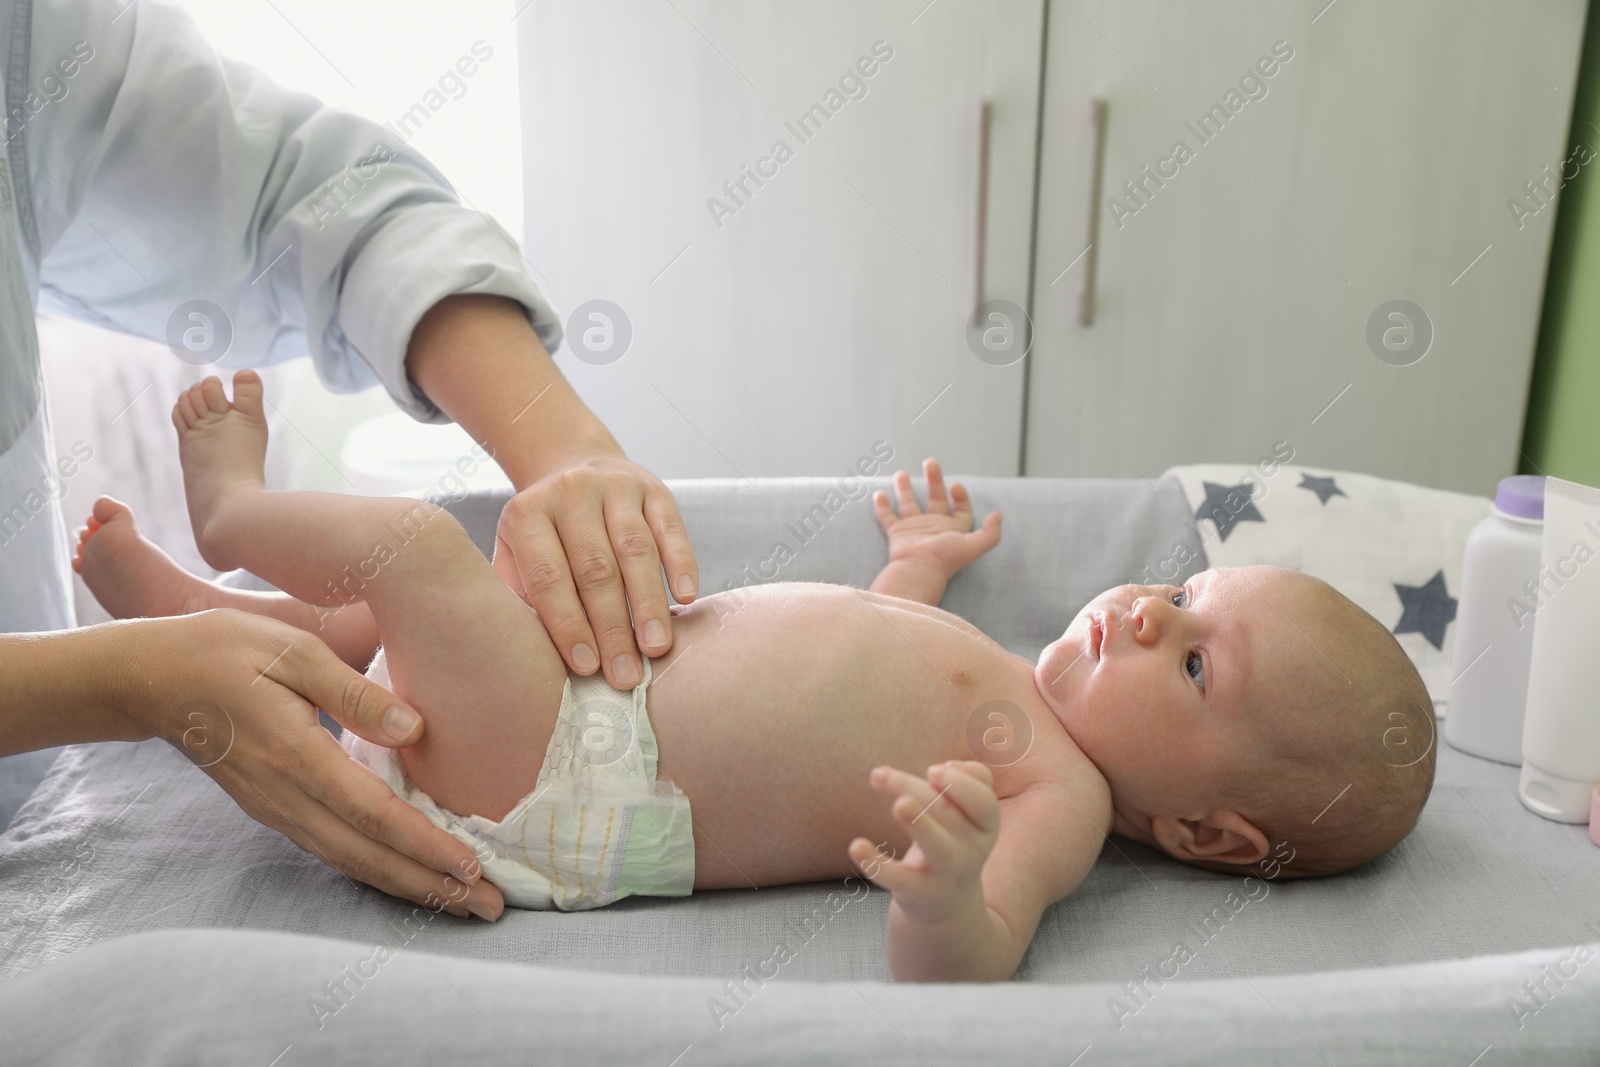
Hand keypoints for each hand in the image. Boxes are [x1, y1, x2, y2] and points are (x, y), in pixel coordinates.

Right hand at [121, 610, 504, 919]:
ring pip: (350, 861)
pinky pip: (333, 850)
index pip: (372, 814)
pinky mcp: (274, 809)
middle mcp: (285, 796)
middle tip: (490, 907)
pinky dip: (376, 870)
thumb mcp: (294, 650)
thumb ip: (354, 693)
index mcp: (295, 756)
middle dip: (431, 885)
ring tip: (462, 902)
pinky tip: (408, 876)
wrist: (152, 678)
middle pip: (367, 855)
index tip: (471, 868)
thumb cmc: (227, 651)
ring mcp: (276, 809)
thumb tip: (414, 731)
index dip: (424, 845)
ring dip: (408, 886)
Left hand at [493, 455, 697, 689]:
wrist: (574, 466)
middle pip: (595, 569)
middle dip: (612, 627)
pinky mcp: (653, 489)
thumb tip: (537, 653)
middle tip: (626, 674)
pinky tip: (686, 599)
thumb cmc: (545, 532)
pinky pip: (671, 529)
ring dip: (648, 604)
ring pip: (636, 551)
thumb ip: (519, 596)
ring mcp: (615, 487)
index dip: (568, 625)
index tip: (586, 667)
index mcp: (527, 514)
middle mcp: (570, 493)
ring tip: (656, 648)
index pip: (548, 577)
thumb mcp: (515, 554)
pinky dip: (681, 564)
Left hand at [848, 760, 1000, 922]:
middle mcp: (973, 850)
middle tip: (882, 774)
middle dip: (916, 789)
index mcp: (986, 827)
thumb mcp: (967, 816)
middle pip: (947, 812)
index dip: (962, 782)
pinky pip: (900, 879)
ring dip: (920, 824)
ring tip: (899, 805)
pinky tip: (856, 846)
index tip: (932, 769)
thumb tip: (945, 767)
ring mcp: (948, 874)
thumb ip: (966, 784)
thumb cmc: (952, 842)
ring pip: (939, 847)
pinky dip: (877, 864)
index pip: (983, 800)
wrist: (946, 905)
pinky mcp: (919, 892)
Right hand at [874, 459, 1000, 581]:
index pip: (961, 509)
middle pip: (935, 498)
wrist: (919, 570)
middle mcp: (934, 526)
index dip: (961, 496)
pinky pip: (887, 517)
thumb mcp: (975, 545)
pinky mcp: (897, 533)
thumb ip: (991, 532)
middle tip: (930, 462)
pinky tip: (879, 494)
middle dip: (934, 479)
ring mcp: (913, 529)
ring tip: (901, 473)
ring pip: (908, 504)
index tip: (954, 486)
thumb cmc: (946, 558)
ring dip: (905, 488)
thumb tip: (998, 514)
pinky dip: (882, 506)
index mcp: (953, 529)